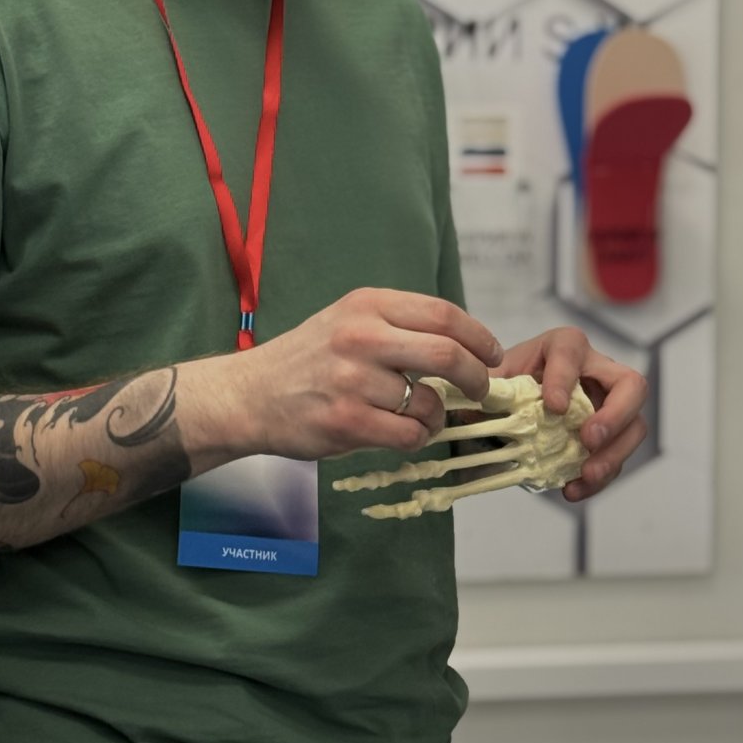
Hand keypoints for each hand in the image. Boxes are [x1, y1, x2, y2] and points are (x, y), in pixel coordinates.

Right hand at [188, 288, 503, 465]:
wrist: (250, 394)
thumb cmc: (308, 358)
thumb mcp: (349, 320)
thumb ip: (400, 325)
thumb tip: (464, 344)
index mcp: (367, 304)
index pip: (443, 314)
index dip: (478, 337)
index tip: (492, 354)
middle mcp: (361, 336)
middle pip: (447, 354)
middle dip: (476, 377)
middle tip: (481, 389)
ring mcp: (352, 380)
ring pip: (428, 403)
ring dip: (436, 415)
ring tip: (421, 416)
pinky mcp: (346, 421)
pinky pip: (408, 435)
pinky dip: (416, 437)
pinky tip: (401, 432)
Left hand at [496, 328, 647, 501]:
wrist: (510, 407)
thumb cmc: (506, 384)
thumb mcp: (493, 381)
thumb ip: (488, 389)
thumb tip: (474, 400)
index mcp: (562, 347)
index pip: (571, 351)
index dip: (565, 377)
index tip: (553, 407)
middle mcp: (595, 370)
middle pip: (630, 384)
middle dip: (615, 415)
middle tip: (588, 440)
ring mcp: (609, 404)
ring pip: (634, 425)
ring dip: (614, 454)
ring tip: (586, 474)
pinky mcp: (610, 435)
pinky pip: (618, 456)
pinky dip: (600, 476)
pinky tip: (573, 489)